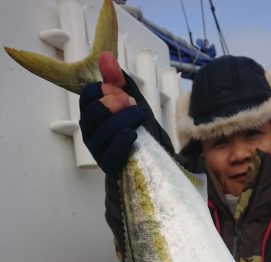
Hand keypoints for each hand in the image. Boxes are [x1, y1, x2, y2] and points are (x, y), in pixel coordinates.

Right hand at [79, 52, 147, 175]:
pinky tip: (133, 134)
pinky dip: (122, 140)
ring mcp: (97, 150)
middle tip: (133, 103)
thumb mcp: (131, 101)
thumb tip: (105, 56)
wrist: (151, 156)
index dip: (106, 89)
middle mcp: (89, 131)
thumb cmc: (137, 126)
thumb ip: (119, 80)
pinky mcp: (108, 165)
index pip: (88, 94)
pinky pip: (111, 152)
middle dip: (115, 103)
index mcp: (91, 112)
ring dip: (124, 120)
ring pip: (103, 131)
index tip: (122, 91)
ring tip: (139, 116)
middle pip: (94, 111)